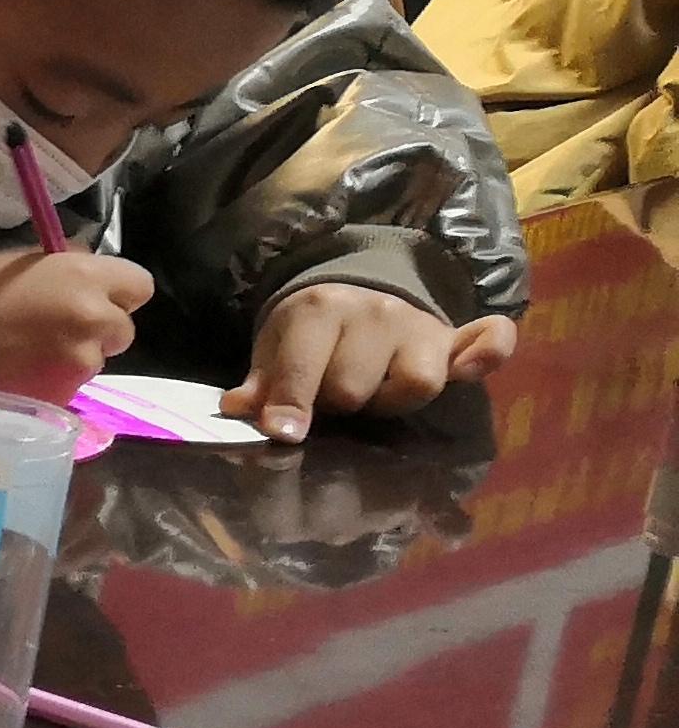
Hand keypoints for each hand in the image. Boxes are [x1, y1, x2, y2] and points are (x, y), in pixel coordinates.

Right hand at [0, 247, 151, 397]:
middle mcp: (94, 317)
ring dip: (73, 358)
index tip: (94, 300)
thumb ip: (68, 268)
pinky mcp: (64, 393)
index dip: (118, 295)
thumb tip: (90, 275)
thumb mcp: (26, 263)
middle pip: (121, 330)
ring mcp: (81, 359)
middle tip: (58, 332)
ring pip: (95, 360)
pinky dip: (53, 382)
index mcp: (86, 276)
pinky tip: (24, 374)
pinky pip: (71, 386)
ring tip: (31, 356)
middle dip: (97, 331)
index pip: (139, 286)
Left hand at [227, 288, 517, 439]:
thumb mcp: (273, 349)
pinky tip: (471, 368)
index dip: (291, 404)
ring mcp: (417, 324)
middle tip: (330, 398)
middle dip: (337, 404)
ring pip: (418, 383)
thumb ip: (260, 384)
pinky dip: (487, 353)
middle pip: (357, 388)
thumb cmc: (307, 335)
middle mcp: (374, 311)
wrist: (353, 292)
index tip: (283, 434)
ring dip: (391, 402)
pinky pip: (487, 342)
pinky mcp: (454, 338)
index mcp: (320, 310)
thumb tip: (239, 410)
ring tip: (375, 396)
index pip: (307, 367)